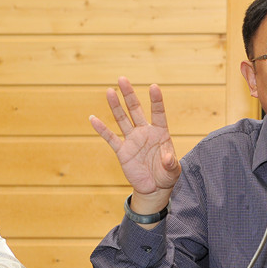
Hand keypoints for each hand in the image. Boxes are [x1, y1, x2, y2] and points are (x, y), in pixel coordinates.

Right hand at [90, 77, 180, 213]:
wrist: (154, 188)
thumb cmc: (167, 175)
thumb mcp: (173, 170)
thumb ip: (171, 162)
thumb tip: (167, 158)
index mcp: (160, 133)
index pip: (158, 113)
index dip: (156, 100)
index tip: (154, 86)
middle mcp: (145, 132)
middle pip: (136, 110)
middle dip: (129, 95)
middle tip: (122, 79)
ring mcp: (132, 140)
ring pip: (122, 119)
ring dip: (115, 106)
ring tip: (109, 91)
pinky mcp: (122, 151)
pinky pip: (111, 138)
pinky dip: (102, 129)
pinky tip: (93, 118)